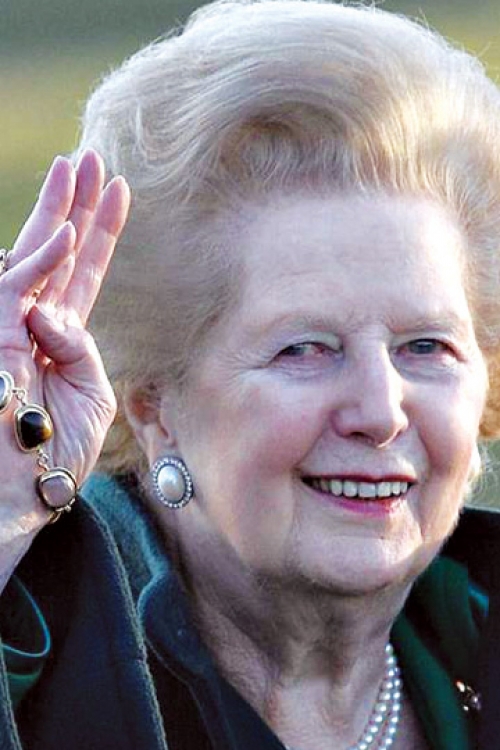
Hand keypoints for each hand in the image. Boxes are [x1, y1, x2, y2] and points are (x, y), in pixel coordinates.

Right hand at [0, 150, 129, 580]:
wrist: (18, 494)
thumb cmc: (53, 456)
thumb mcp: (90, 398)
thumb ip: (85, 349)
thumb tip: (54, 312)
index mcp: (63, 338)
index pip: (84, 274)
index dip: (101, 233)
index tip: (119, 192)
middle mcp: (35, 325)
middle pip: (60, 253)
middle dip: (75, 205)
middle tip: (91, 158)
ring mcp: (9, 327)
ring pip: (35, 258)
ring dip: (58, 212)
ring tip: (78, 168)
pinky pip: (12, 289)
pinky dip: (38, 261)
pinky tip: (64, 233)